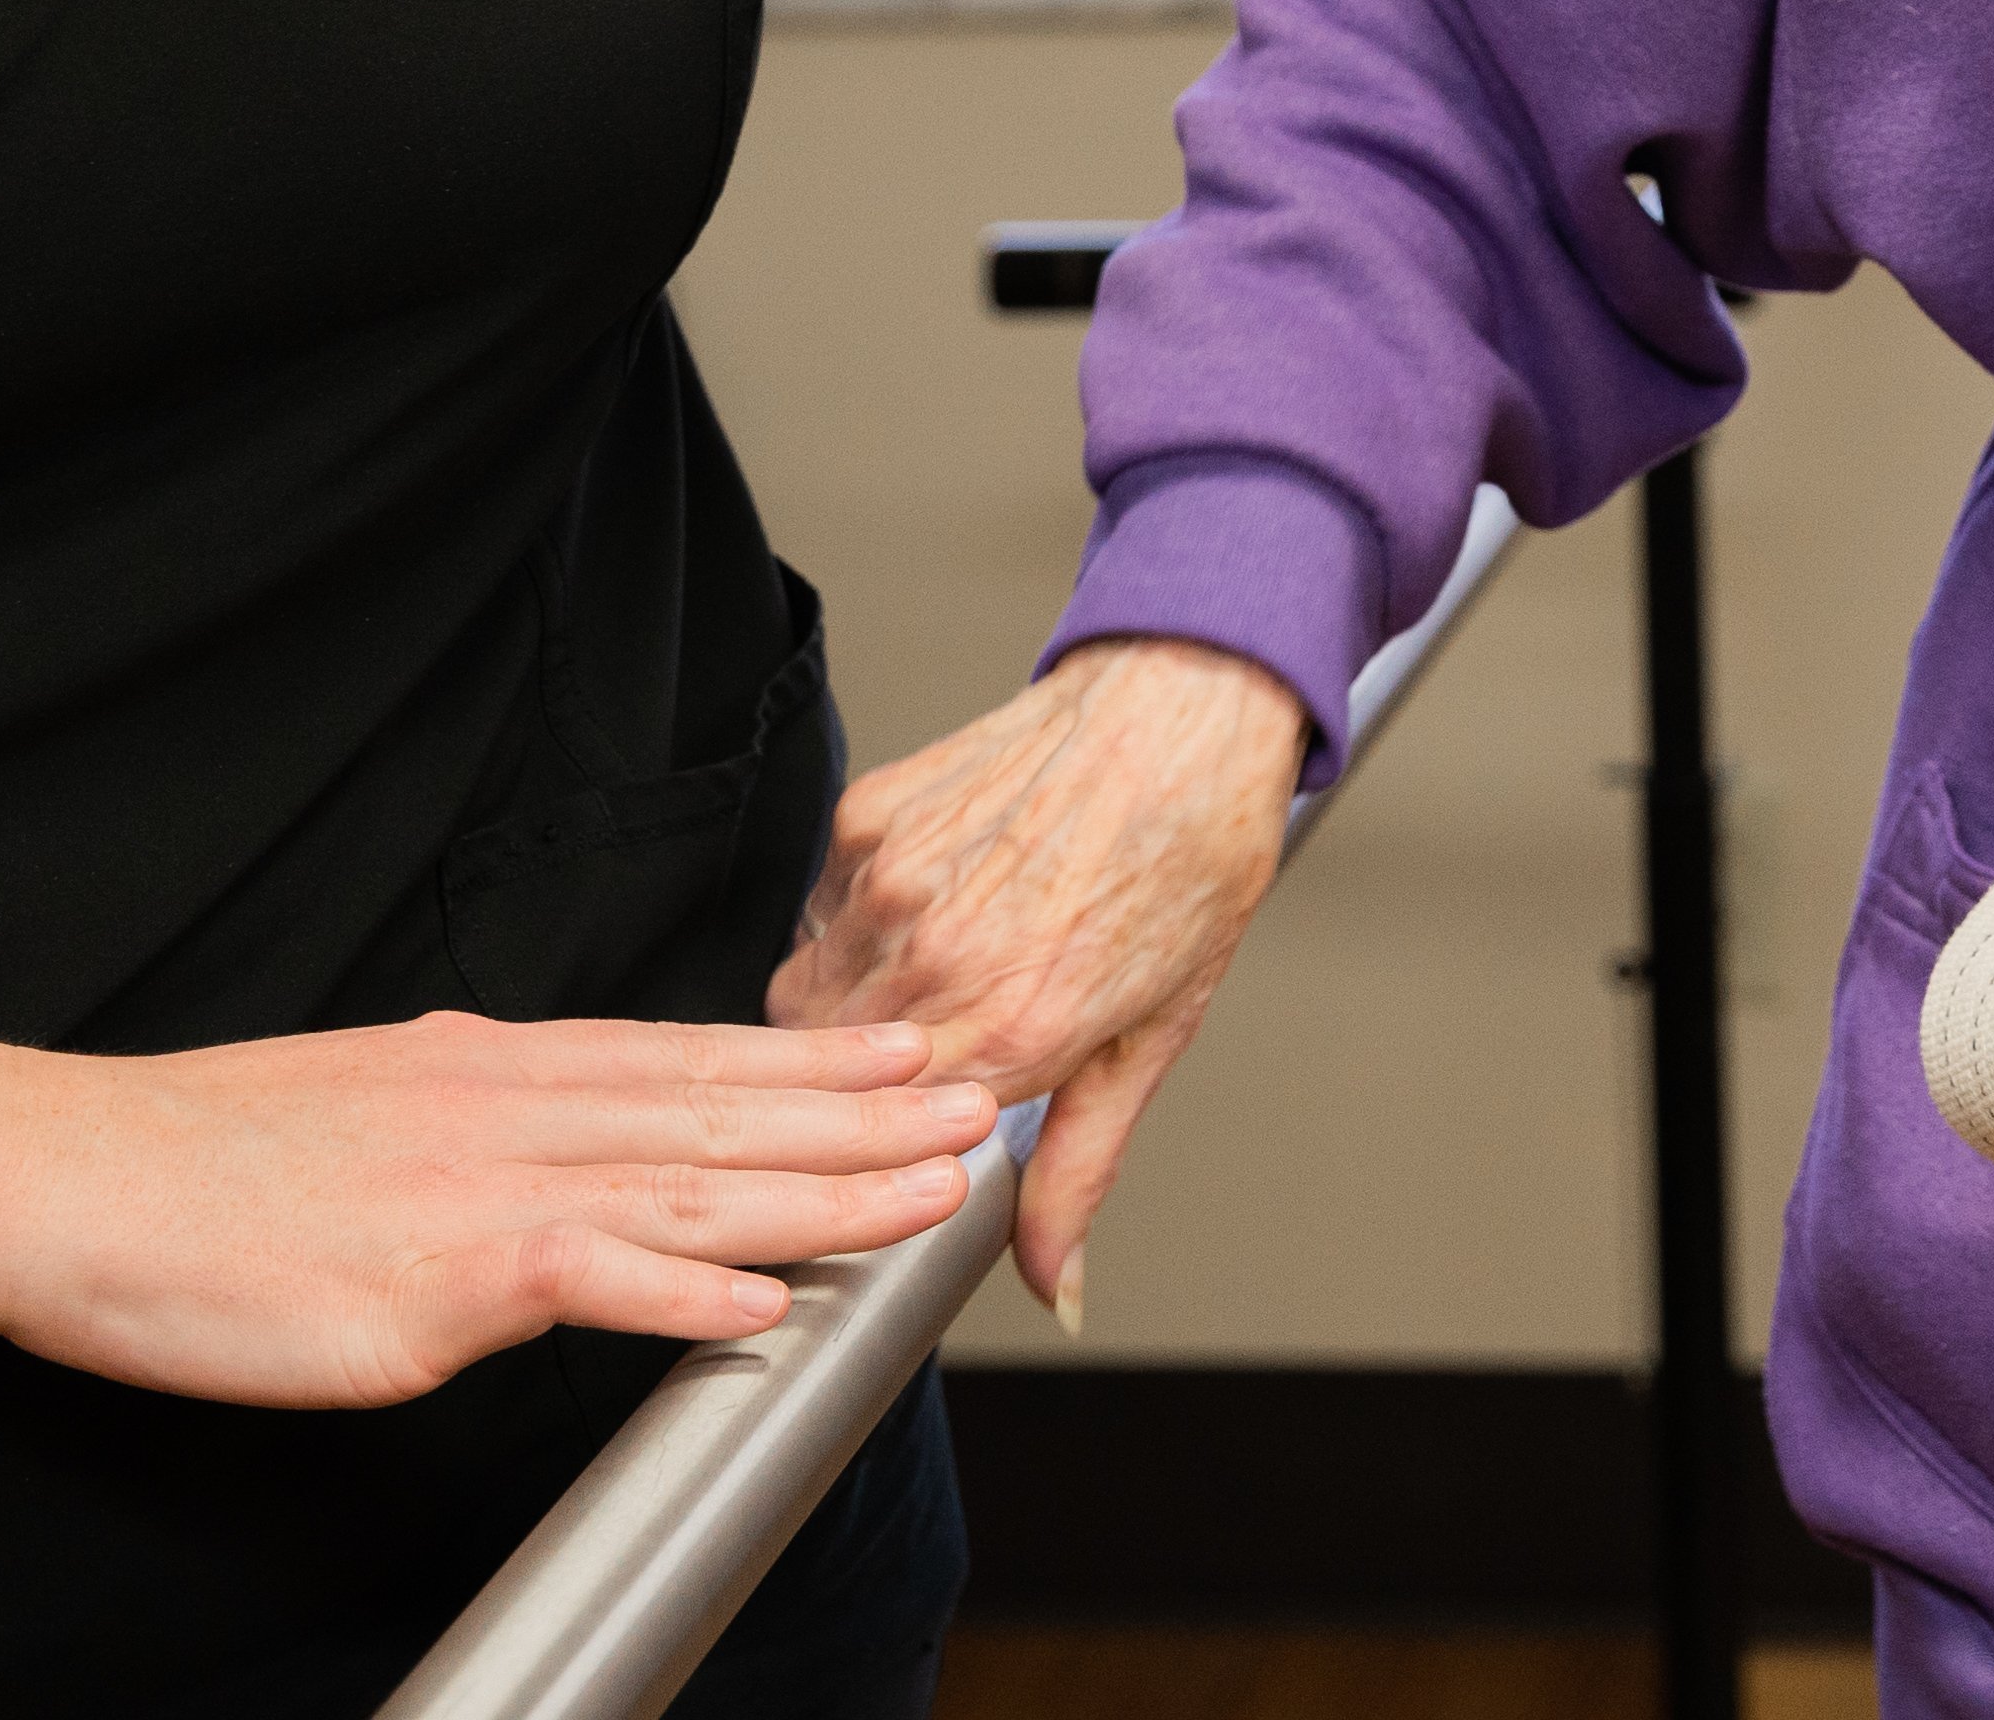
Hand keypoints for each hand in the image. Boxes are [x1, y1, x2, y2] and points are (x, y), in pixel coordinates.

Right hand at [0, 1011, 998, 1406]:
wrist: (69, 1180)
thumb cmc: (201, 1160)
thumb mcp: (367, 1098)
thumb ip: (469, 1112)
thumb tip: (538, 1120)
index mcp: (495, 1065)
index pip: (690, 1055)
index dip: (814, 1054)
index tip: (913, 1045)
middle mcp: (510, 1107)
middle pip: (723, 1111)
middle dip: (867, 1114)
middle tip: (985, 1101)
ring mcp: (480, 1189)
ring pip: (689, 1185)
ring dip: (824, 1191)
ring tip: (932, 1186)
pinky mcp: (433, 1278)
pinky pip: (582, 1281)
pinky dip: (678, 1294)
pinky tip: (762, 1306)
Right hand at [769, 633, 1310, 1325]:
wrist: (1185, 711)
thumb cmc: (1191, 860)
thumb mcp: (1154, 1036)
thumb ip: (1082, 1168)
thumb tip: (1053, 1282)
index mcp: (1012, 1032)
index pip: (878, 1152)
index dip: (883, 1163)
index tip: (899, 1159)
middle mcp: (935, 960)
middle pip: (820, 1079)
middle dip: (855, 1093)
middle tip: (918, 1066)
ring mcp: (890, 883)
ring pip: (802, 994)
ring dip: (850, 1009)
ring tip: (935, 978)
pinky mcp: (865, 818)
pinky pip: (821, 906)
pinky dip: (856, 922)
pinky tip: (933, 902)